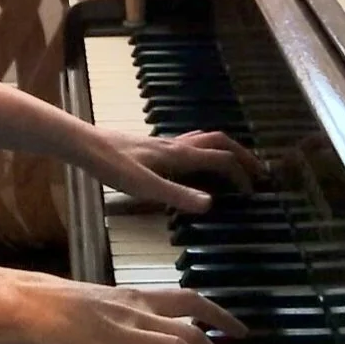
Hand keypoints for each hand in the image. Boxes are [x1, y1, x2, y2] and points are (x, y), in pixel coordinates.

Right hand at [6, 270, 247, 343]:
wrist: (26, 303)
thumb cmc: (56, 302)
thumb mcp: (101, 299)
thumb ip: (124, 312)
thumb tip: (141, 325)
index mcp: (135, 297)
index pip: (188, 299)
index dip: (218, 314)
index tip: (239, 331)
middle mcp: (135, 313)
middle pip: (192, 330)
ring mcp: (121, 337)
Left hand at [83, 127, 267, 212]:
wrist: (86, 145)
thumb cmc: (112, 166)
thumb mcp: (145, 186)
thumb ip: (177, 195)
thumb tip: (211, 204)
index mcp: (179, 155)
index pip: (221, 158)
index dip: (241, 174)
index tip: (253, 192)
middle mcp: (176, 145)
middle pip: (219, 141)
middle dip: (242, 154)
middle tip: (258, 172)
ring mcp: (165, 143)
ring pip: (204, 139)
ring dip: (225, 150)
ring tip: (235, 166)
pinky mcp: (154, 147)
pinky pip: (189, 144)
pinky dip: (204, 151)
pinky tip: (195, 165)